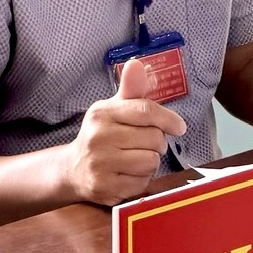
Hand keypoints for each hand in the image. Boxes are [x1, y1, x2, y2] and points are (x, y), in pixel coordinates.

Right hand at [60, 96, 185, 205]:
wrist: (73, 169)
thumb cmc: (101, 135)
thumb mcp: (113, 109)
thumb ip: (130, 89)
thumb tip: (138, 64)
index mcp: (102, 113)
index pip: (146, 111)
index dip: (168, 119)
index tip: (179, 127)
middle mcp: (98, 138)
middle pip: (154, 138)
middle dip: (157, 142)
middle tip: (145, 144)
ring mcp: (100, 165)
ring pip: (151, 161)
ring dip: (150, 161)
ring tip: (136, 159)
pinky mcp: (105, 188)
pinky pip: (142, 182)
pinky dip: (141, 179)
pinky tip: (128, 174)